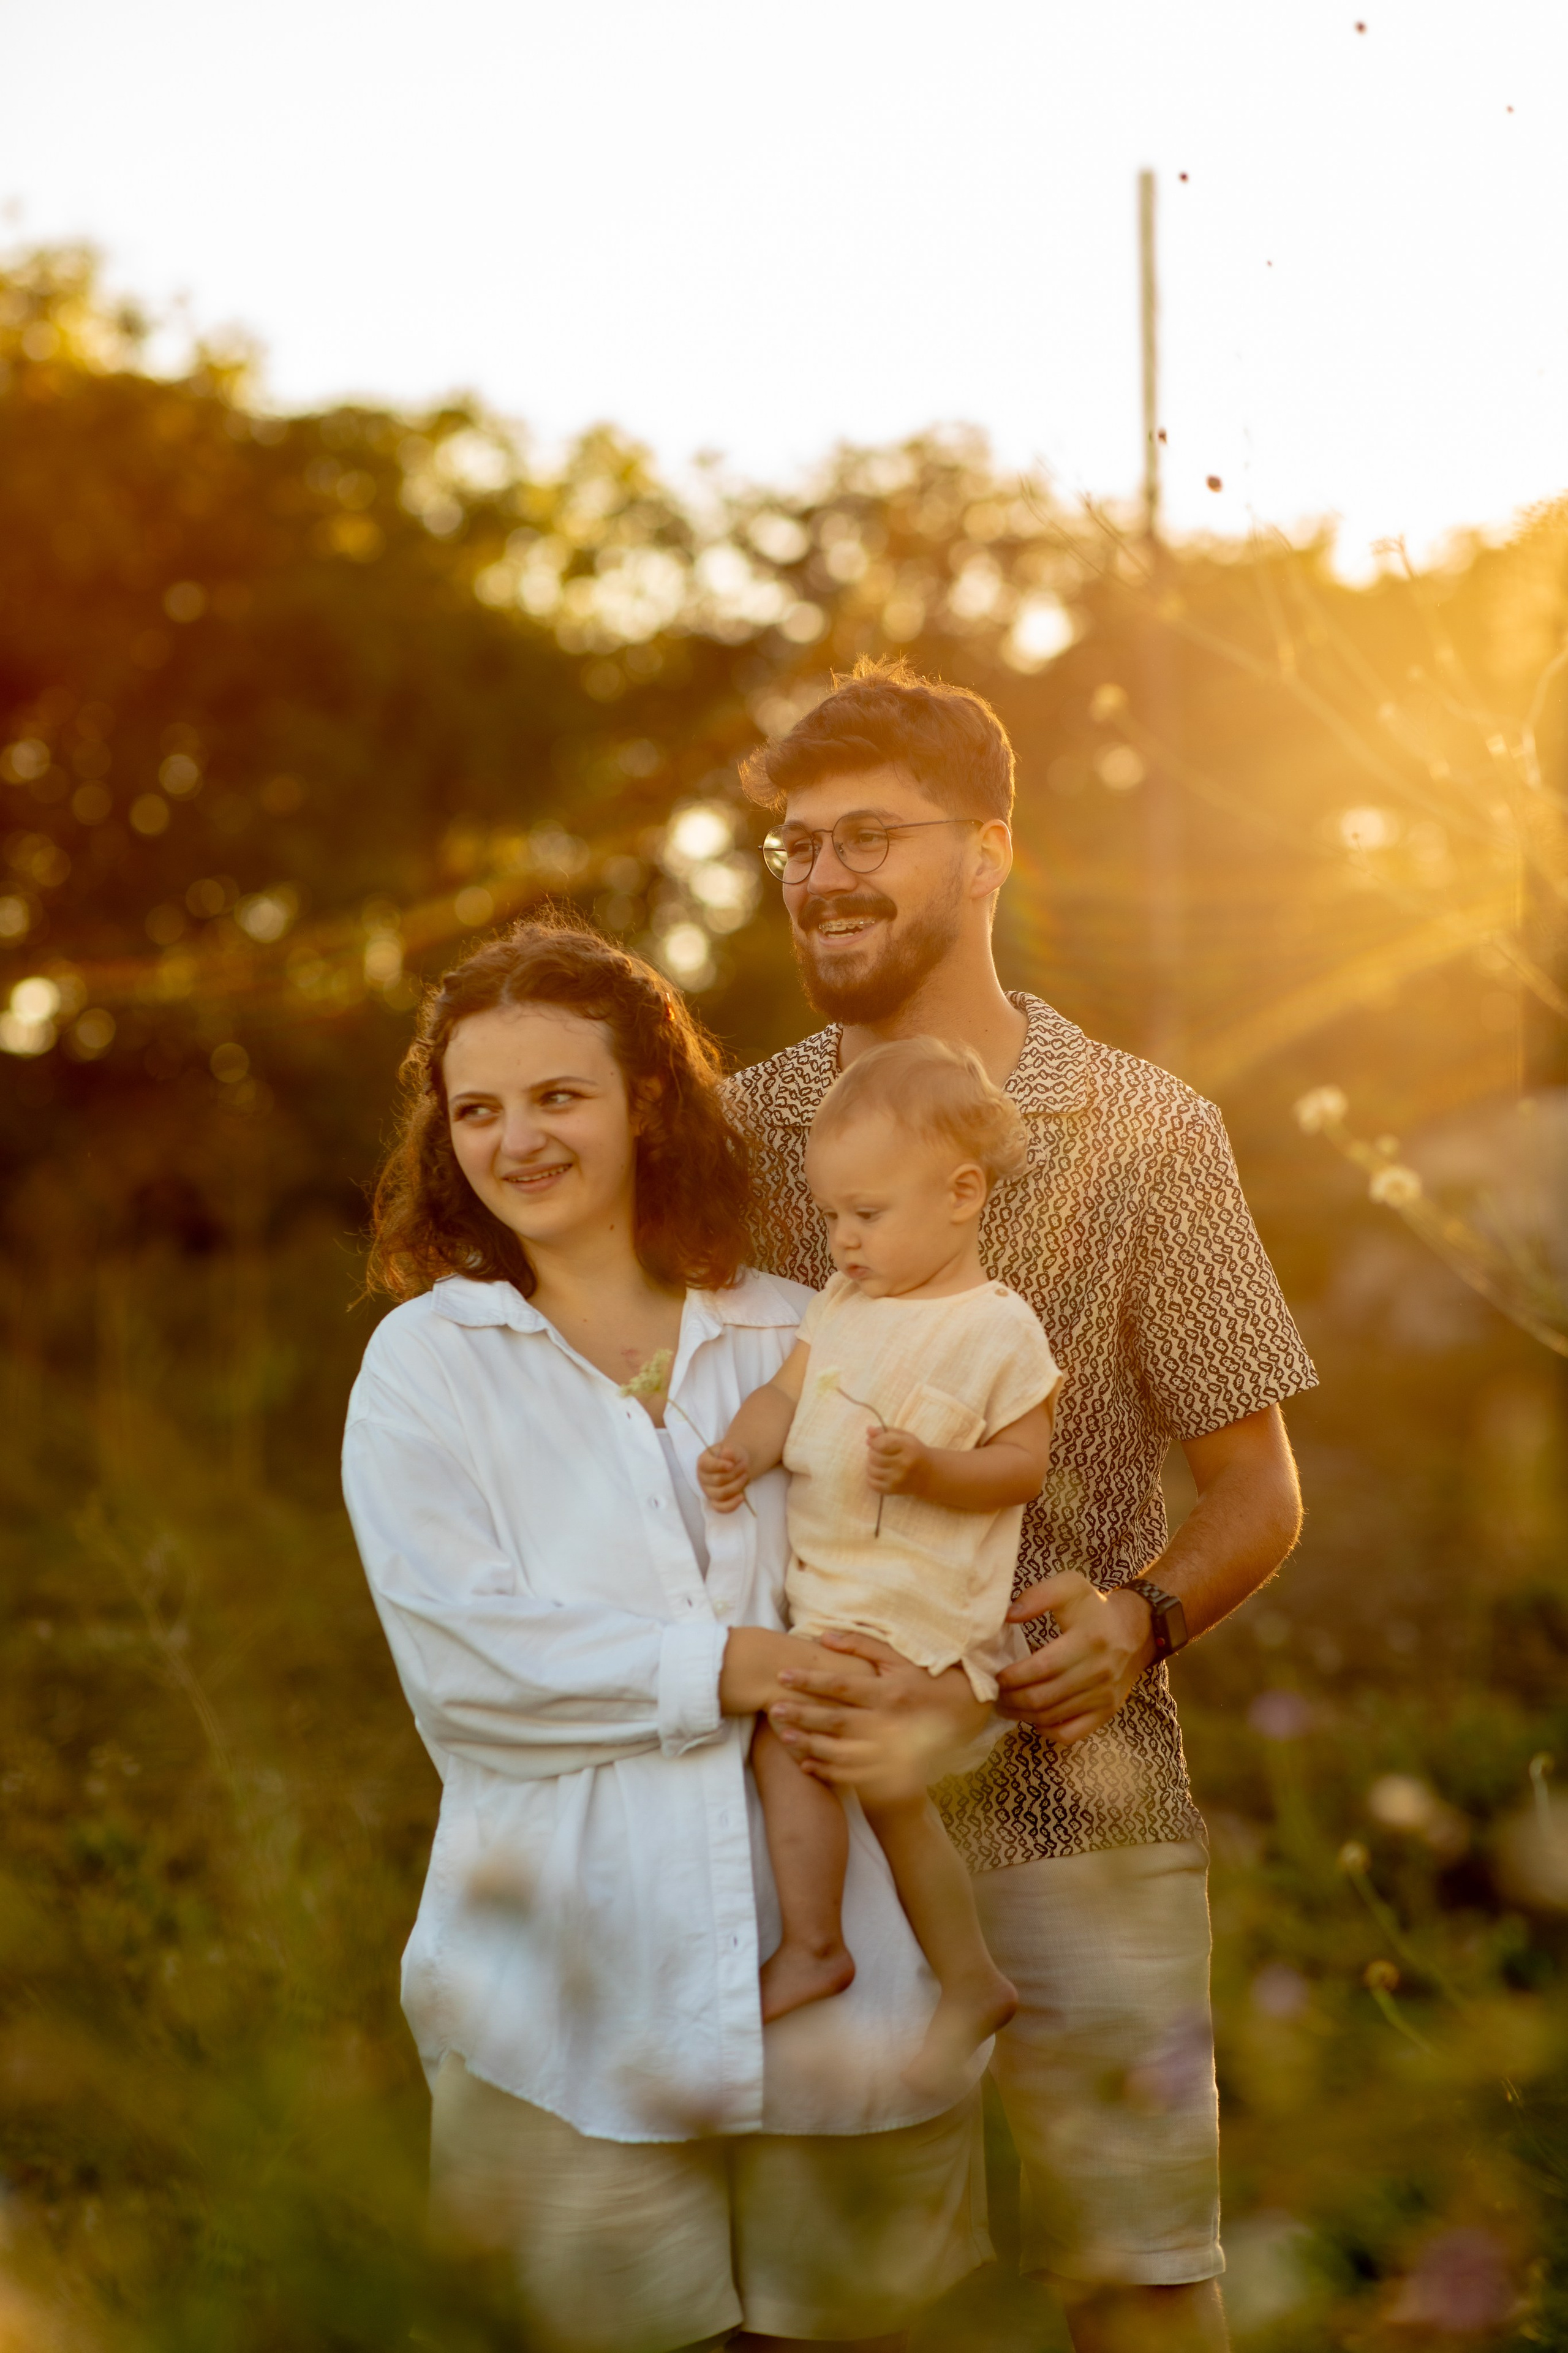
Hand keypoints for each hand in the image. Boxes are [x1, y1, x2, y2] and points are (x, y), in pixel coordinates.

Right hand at [697, 1440, 750, 1512]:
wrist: (736, 1464)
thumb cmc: (732, 1456)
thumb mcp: (732, 1449)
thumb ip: (729, 1451)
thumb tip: (727, 1453)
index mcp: (703, 1462)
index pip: (705, 1465)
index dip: (719, 1466)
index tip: (732, 1465)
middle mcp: (703, 1478)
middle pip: (717, 1480)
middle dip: (734, 1473)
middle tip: (745, 1466)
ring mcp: (708, 1491)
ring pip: (720, 1494)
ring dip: (736, 1486)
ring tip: (745, 1476)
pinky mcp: (715, 1501)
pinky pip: (721, 1508)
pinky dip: (732, 1504)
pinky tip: (742, 1497)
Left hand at [769, 1631, 989, 1803]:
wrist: (963, 1718)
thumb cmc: (927, 1681)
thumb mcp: (900, 1659)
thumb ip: (863, 1646)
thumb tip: (825, 1636)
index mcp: (888, 1692)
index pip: (841, 1685)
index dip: (810, 1680)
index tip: (783, 1676)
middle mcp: (888, 1723)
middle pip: (836, 1719)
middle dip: (803, 1713)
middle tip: (774, 1708)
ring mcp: (889, 1751)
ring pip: (842, 1750)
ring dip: (810, 1744)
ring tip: (783, 1735)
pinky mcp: (890, 1770)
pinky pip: (854, 1774)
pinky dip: (828, 1771)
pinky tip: (806, 1764)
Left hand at [866, 1426, 927, 1495]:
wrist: (929, 1474)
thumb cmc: (915, 1452)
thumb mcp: (905, 1437)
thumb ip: (886, 1432)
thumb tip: (869, 1430)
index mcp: (908, 1447)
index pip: (881, 1444)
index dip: (873, 1442)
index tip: (874, 1441)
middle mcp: (903, 1464)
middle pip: (874, 1456)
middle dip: (872, 1452)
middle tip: (879, 1452)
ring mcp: (898, 1479)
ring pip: (871, 1470)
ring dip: (871, 1464)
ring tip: (878, 1462)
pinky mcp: (893, 1490)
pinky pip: (872, 1484)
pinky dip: (871, 1477)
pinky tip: (879, 1473)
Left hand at [997, 1571, 1153, 1744]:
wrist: (1136, 1630)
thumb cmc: (1095, 1608)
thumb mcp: (1070, 1587)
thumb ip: (1038, 1596)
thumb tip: (1008, 1615)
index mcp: (1090, 1640)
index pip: (1043, 1667)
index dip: (1014, 1676)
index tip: (996, 1675)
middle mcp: (1100, 1672)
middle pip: (1044, 1697)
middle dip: (1011, 1699)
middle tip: (993, 1694)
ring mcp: (1104, 1696)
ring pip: (1053, 1717)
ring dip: (1022, 1715)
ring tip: (1004, 1705)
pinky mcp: (1106, 1712)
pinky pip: (1071, 1734)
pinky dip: (1047, 1732)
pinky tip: (1032, 1720)